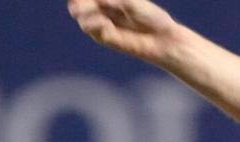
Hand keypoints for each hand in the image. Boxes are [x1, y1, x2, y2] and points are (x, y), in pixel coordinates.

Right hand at [67, 0, 181, 63]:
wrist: (162, 39)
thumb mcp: (131, 2)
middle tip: (85, 3)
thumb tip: (99, 0)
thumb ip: (113, 0)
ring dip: (84, 11)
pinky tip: (104, 23)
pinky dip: (94, 23)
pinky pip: (90, 29)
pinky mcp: (104, 37)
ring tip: (99, 13)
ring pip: (79, 15)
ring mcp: (101, 23)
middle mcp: (102, 9)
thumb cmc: (151, 17)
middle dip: (79, 2)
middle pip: (77, 3)